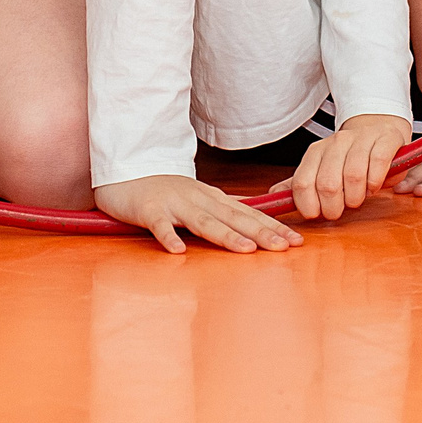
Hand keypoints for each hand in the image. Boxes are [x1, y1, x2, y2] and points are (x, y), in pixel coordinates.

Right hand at [94, 174, 304, 254]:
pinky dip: (168, 237)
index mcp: (212, 198)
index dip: (272, 227)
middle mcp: (198, 199)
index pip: (248, 214)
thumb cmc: (164, 190)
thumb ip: (223, 211)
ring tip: (246, 249)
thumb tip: (255, 222)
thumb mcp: (199, 199)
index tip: (296, 241)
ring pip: (202, 221)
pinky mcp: (148, 209)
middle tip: (285, 246)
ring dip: (225, 235)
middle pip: (233, 217)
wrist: (126, 171)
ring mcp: (173, 203)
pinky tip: (178, 251)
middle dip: (260, 232)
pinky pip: (158, 225)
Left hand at [268, 114, 410, 220]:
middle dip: (334, 208)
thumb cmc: (349, 157)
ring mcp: (360, 139)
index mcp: (316, 151)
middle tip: (341, 210)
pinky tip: (373, 187)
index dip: (309, 206)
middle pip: (327, 184)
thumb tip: (273, 193)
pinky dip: (375, 183)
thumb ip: (301, 183)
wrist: (377, 129)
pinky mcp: (384, 139)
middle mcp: (336, 142)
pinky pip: (377, 164)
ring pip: (353, 176)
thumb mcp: (321, 169)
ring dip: (356, 197)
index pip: (302, 184)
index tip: (318, 214)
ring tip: (358, 198)